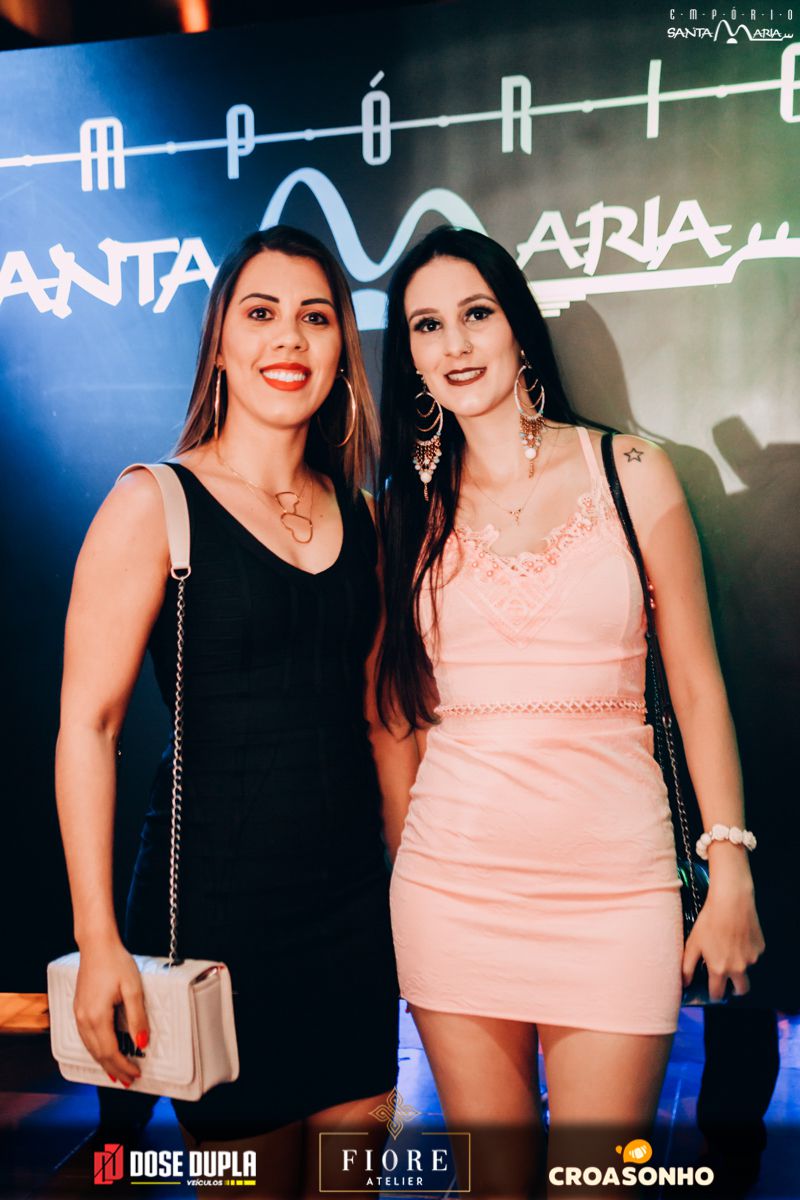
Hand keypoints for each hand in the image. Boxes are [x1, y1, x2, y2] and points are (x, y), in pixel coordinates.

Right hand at [73, 939, 149, 1086]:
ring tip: (117, 1072)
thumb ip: (137, 1017)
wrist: (96, 945)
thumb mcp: (133, 989)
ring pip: (90, 1048)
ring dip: (103, 1062)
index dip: (123, 1066)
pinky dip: (95, 1049)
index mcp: (97, 1017)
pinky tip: (102, 1051)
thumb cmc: (116, 962)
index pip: (110, 1052)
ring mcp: (78, 1014)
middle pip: (98, 1054)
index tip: (136, 1074)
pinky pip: (85, 1037)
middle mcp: (83, 1019)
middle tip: (130, 1080)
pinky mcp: (78, 1009)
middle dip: (114, 1069)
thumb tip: (142, 1042)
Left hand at [682, 883, 764, 1001]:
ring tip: (729, 947)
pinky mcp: (760, 948)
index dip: (714, 994)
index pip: (718, 994)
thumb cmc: (708, 922)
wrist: (731, 902)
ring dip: (740, 965)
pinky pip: (753, 955)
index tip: (713, 991)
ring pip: (747, 970)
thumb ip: (687, 966)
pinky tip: (738, 936)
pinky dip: (746, 951)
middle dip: (735, 989)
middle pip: (741, 990)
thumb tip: (684, 983)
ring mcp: (751, 959)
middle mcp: (738, 968)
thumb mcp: (693, 943)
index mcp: (720, 969)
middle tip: (727, 980)